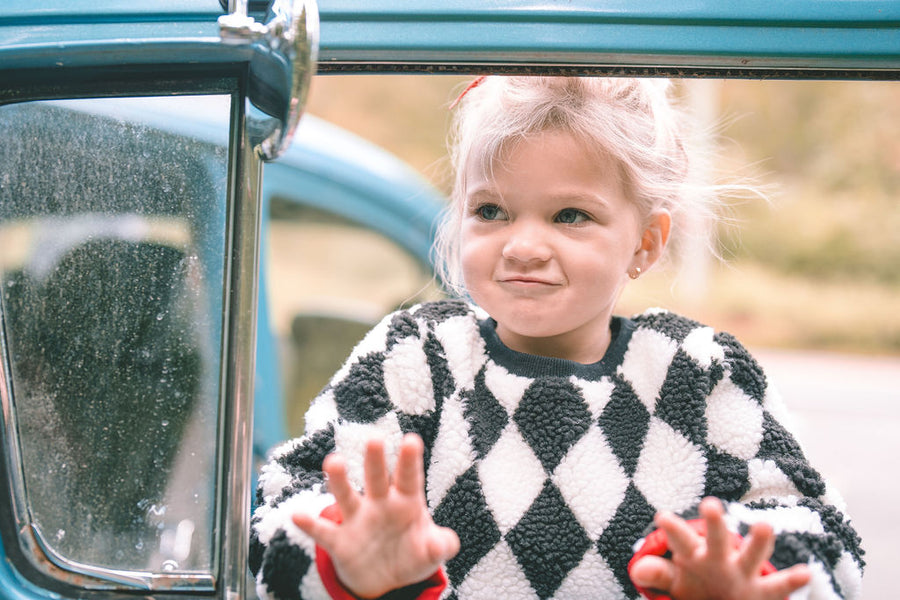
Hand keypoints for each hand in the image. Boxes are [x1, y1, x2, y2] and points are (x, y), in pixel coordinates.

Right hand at [292, 434, 459, 598]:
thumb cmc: (413, 554)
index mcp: (406, 501)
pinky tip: (298, 515)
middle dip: (375, 460)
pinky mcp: (340, 541)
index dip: (410, 461)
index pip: (409, 478)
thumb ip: (441, 546)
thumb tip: (443, 545)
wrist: (386, 580)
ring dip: (339, 480)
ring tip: (333, 461)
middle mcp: (380, 504)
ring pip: (346, 496)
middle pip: (377, 479)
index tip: (412, 440)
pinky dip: (310, 525)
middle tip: (374, 439)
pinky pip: (323, 531)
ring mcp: (357, 520)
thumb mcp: (431, 552)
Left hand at [629, 497, 810, 599]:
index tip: (661, 516)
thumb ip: (658, 574)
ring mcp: (744, 571)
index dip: (671, 529)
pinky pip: (779, 587)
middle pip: (717, 539)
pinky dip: (792, 580)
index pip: (680, 539)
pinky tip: (805, 572)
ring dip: (758, 542)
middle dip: (714, 523)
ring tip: (763, 525)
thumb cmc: (697, 585)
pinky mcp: (763, 591)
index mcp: (694, 554)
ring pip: (752, 555)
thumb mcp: (676, 582)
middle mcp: (720, 557)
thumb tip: (636, 571)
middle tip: (709, 504)